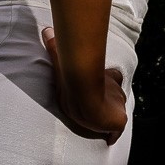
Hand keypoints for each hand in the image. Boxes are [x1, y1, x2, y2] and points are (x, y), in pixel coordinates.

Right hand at [41, 26, 127, 144]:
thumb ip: (56, 47)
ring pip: (118, 109)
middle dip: (110, 96)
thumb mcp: (63, 62)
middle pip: (117, 93)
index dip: (111, 79)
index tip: (104, 82)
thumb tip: (46, 29)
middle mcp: (113, 91)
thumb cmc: (75, 80)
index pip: (114, 76)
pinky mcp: (118, 121)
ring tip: (101, 117)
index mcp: (104, 78)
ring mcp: (116, 105)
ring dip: (111, 112)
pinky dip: (113, 132)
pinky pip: (116, 129)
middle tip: (101, 102)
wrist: (86, 98)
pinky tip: (109, 135)